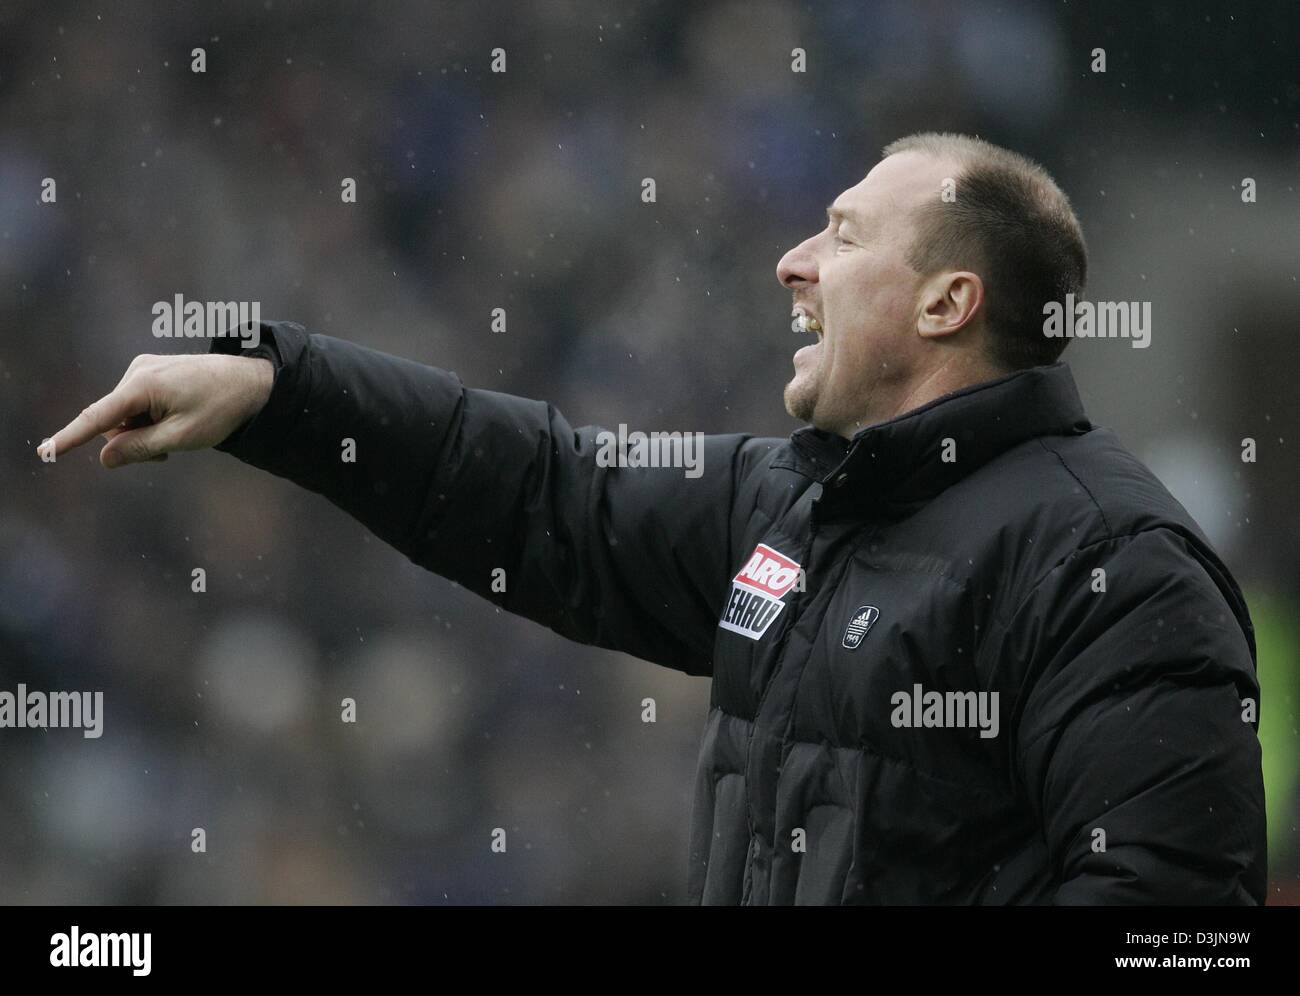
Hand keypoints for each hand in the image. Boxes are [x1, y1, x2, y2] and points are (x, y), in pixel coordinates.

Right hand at [39, 353, 274, 467]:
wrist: (252, 382)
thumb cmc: (221, 408)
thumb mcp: (181, 437)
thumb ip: (141, 448)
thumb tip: (105, 458)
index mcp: (142, 385)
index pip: (98, 417)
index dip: (71, 438)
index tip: (46, 451)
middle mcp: (137, 371)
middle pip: (113, 422)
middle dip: (132, 442)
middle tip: (166, 454)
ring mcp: (144, 369)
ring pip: (126, 416)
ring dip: (144, 432)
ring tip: (178, 433)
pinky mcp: (151, 372)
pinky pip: (137, 406)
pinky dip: (150, 420)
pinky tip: (175, 421)